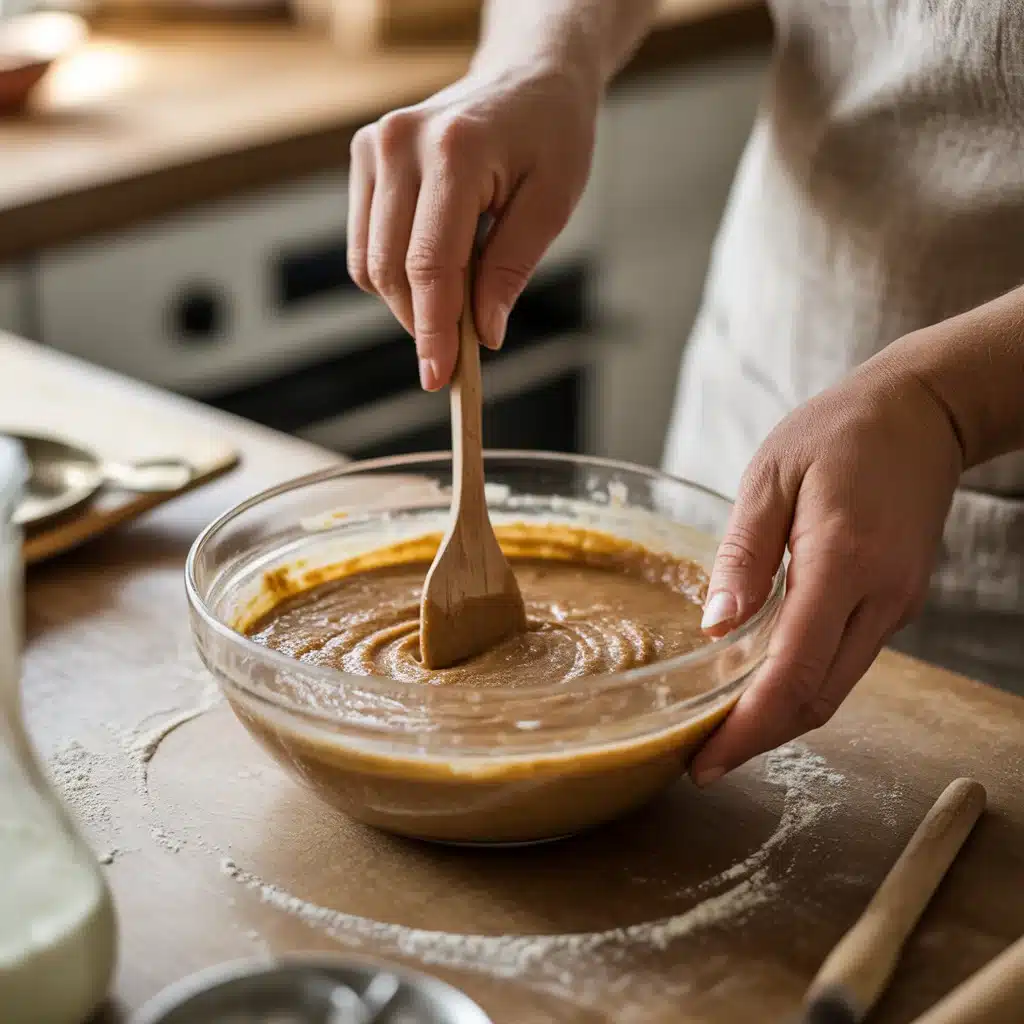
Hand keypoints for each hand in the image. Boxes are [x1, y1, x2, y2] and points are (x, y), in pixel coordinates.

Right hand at [346, 61, 598, 390]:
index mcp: (455, 152)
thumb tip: (483, 334)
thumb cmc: (550, 137)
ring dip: (407, 301)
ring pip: (370, 263)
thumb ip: (511, 270)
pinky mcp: (363, 156)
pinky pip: (365, 243)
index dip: (433, 330)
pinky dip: (395, 273)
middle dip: (422, 323)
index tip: (438, 377)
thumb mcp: (552, 204)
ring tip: (457, 296)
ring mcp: (374, 147)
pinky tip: (436, 266)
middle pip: (392, 269)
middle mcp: (399, 144)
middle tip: (458, 354)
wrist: (528, 77)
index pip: (430, 264)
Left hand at [690, 357, 963, 784]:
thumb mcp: (771, 477)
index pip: (792, 672)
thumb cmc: (839, 431)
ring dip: (781, 720)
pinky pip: (846, 662)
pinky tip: (764, 687)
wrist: (923, 412)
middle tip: (703, 761)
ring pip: (835, 689)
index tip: (705, 761)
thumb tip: (714, 630)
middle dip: (759, 740)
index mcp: (842, 561)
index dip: (747, 727)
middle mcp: (880, 596)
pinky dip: (804, 687)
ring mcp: (896, 605)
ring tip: (724, 732)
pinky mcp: (896, 603)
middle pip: (817, 699)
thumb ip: (742, 555)